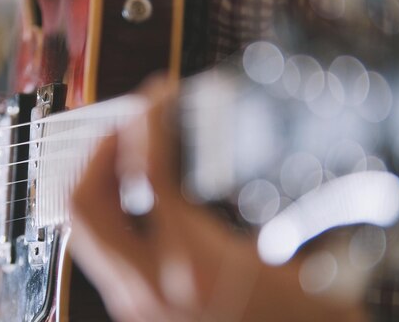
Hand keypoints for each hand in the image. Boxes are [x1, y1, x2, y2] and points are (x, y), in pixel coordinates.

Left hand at [70, 79, 366, 320]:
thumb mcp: (314, 262)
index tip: (158, 97)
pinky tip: (134, 194)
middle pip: (86, 201)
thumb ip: (302, 211)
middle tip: (125, 123)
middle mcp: (151, 286)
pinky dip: (107, 209)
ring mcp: (134, 300)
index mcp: (197, 267)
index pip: (147, 175)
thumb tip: (300, 153)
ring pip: (83, 227)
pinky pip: (100, 247)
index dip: (147, 123)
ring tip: (124, 150)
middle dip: (99, 148)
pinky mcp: (133, 306)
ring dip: (97, 178)